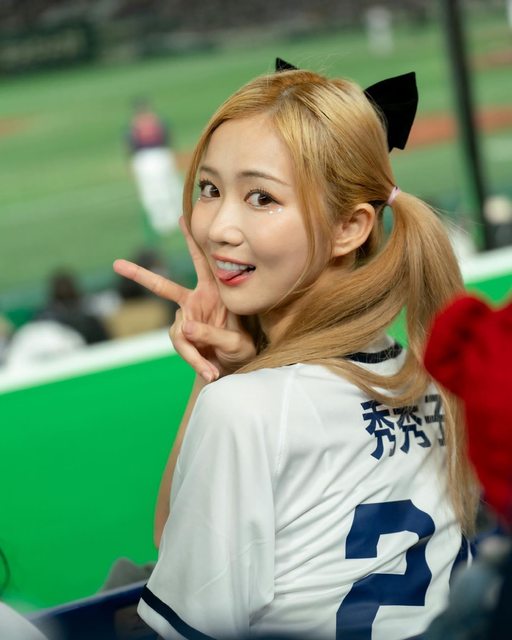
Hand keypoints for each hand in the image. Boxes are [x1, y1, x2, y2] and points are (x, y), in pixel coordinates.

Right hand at [113, 218, 255, 381]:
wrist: (234, 367)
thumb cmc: (241, 348)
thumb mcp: (236, 342)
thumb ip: (211, 334)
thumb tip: (182, 327)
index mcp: (214, 292)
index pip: (202, 263)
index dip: (192, 242)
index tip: (182, 217)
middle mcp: (196, 302)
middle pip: (164, 288)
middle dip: (141, 276)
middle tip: (117, 265)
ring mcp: (186, 320)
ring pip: (178, 333)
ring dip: (193, 352)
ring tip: (211, 369)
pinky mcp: (182, 337)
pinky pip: (182, 348)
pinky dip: (195, 361)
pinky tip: (210, 373)